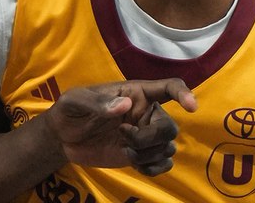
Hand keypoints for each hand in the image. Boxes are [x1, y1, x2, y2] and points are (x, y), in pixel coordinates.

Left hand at [44, 78, 197, 175]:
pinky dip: (153, 168)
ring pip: (168, 147)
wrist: (63, 138)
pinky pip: (163, 164)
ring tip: (126, 150)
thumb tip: (124, 104)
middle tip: (125, 136)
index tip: (191, 106)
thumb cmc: (70, 111)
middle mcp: (145, 113)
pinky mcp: (141, 155)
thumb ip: (97, 102)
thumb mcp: (75, 101)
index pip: (168, 87)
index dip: (184, 93)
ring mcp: (144, 135)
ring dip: (148, 154)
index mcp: (134, 93)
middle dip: (150, 137)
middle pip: (169, 127)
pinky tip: (135, 164)